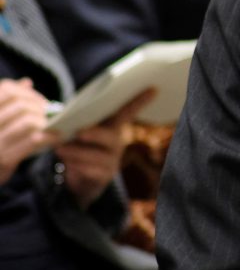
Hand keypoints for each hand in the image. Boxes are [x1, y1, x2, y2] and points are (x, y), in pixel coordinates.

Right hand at [0, 78, 58, 184]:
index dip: (28, 93)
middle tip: (49, 115)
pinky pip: (33, 140)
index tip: (41, 101)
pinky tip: (55, 137)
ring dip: (45, 122)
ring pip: (28, 120)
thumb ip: (9, 100)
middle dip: (40, 107)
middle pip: (20, 105)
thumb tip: (27, 82)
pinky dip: (49, 136)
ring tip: (50, 125)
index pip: (7, 89)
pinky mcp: (4, 158)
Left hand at [54, 88, 154, 209]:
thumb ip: (73, 125)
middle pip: (111, 136)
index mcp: (113, 126)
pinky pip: (91, 171)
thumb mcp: (78, 134)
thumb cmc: (78, 149)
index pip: (127, 112)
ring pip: (97, 155)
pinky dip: (76, 166)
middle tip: (79, 133)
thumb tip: (55, 122)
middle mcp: (117, 141)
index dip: (139, 100)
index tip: (153, 89)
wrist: (80, 181)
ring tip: (59, 148)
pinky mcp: (105, 176)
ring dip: (76, 152)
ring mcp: (113, 160)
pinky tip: (67, 164)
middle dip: (95, 134)